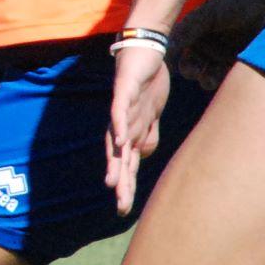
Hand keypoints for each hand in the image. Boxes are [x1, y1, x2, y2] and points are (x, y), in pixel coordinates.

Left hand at [104, 41, 170, 213]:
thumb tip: (144, 157)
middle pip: (119, 160)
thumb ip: (147, 136)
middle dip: (120, 184)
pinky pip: (118, 111)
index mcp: (128, 133)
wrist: (144, 53)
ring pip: (116, 140)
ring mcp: (120, 110)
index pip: (126, 165)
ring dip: (115, 161)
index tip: (124, 211)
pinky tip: (119, 140)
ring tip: (112, 184)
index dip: (125, 186)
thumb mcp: (151, 116)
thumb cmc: (146, 86)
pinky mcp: (122, 92)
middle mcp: (120, 126)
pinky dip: (119, 125)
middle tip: (120, 208)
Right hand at [172, 0, 264, 90]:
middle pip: (190, 67)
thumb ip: (186, 31)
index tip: (172, 68)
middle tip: (196, 71)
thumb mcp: (207, 16)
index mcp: (191, 35)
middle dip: (191, 72)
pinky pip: (225, 77)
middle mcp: (201, 47)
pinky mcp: (234, 63)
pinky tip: (224, 75)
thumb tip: (164, 47)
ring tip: (209, 78)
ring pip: (206, 75)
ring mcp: (218, 56)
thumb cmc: (232, 5)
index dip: (171, 61)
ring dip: (206, 79)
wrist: (264, 3)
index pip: (175, 52)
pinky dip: (222, 80)